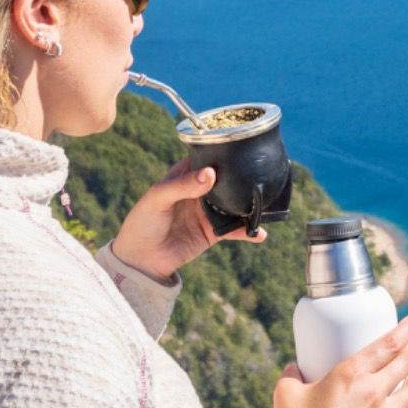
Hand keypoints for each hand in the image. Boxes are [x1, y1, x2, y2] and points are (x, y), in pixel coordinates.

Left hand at [109, 155, 265, 278]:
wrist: (140, 261)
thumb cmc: (141, 223)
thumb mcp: (157, 198)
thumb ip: (183, 185)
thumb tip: (211, 174)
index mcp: (183, 175)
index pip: (206, 158)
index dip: (221, 152)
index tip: (241, 146)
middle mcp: (198, 191)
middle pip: (226, 180)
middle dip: (242, 176)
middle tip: (262, 172)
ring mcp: (207, 212)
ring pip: (234, 203)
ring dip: (248, 203)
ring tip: (268, 200)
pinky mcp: (212, 233)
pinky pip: (234, 230)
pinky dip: (247, 230)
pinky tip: (260, 233)